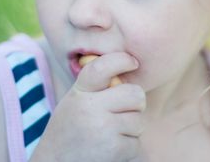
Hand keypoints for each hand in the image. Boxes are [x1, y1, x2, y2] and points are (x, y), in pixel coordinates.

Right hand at [31, 52, 145, 161]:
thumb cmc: (70, 130)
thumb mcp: (75, 102)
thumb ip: (96, 88)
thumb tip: (127, 70)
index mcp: (80, 92)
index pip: (102, 67)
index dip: (122, 60)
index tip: (133, 63)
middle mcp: (90, 107)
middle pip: (135, 94)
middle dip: (136, 104)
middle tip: (125, 111)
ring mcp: (102, 128)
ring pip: (138, 121)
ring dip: (131, 130)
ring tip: (111, 134)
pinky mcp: (113, 149)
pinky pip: (136, 143)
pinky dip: (127, 149)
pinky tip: (110, 149)